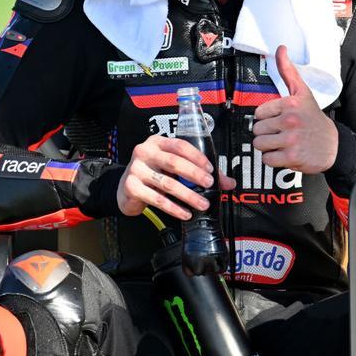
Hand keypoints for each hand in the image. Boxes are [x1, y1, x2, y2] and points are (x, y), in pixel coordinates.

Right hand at [117, 135, 234, 219]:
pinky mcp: (132, 187)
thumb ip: (199, 171)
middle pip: (174, 162)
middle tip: (210, 184)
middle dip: (195, 175)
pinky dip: (173, 208)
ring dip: (188, 195)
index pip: (180, 145)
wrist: (126, 189)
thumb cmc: (154, 174)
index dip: (197, 157)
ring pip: (167, 183)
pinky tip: (185, 213)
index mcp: (157, 142)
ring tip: (202, 204)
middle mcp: (145, 152)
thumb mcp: (173, 168)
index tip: (211, 169)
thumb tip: (228, 182)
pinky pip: (157, 199)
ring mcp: (136, 169)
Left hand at [252, 45, 337, 172]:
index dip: (267, 118)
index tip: (279, 120)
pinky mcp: (291, 156)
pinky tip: (285, 154)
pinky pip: (267, 159)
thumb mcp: (303, 93)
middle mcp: (290, 120)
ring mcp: (290, 139)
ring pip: (259, 144)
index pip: (258, 113)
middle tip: (282, 134)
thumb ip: (288, 71)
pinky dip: (273, 160)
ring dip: (268, 147)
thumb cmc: (314, 119)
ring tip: (282, 143)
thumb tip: (281, 48)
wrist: (334, 145)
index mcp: (290, 104)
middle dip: (267, 134)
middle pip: (257, 130)